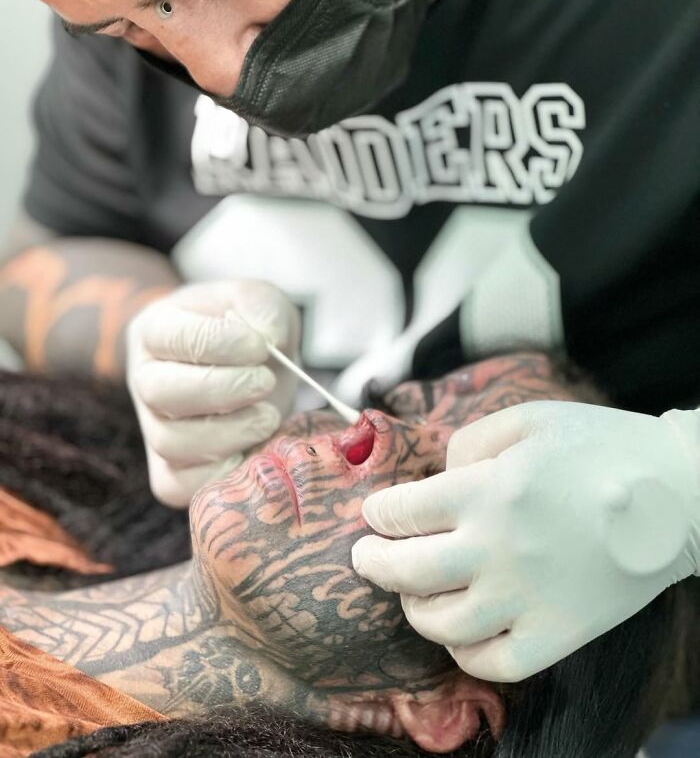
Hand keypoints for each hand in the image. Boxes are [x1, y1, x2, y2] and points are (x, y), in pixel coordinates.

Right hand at [128, 280, 300, 506]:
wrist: (251, 369)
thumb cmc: (248, 332)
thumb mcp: (259, 302)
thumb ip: (264, 307)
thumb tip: (267, 340)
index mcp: (155, 330)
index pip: (171, 337)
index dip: (221, 343)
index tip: (261, 346)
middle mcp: (144, 380)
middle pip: (162, 392)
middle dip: (223, 389)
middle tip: (265, 382)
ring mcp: (152, 429)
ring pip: (172, 443)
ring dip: (230, 432)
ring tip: (268, 415)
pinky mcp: (169, 472)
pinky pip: (181, 486)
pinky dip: (223, 473)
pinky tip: (255, 448)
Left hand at [353, 401, 699, 681]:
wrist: (676, 493)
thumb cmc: (600, 446)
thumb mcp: (528, 419)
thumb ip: (468, 443)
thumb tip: (436, 482)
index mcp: (487, 490)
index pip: (402, 511)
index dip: (378, 514)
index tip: (374, 516)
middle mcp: (497, 548)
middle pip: (405, 570)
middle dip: (372, 563)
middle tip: (362, 558)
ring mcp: (527, 597)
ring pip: (440, 623)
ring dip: (412, 609)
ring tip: (409, 595)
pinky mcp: (560, 634)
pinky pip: (494, 661)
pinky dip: (464, 652)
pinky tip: (459, 632)